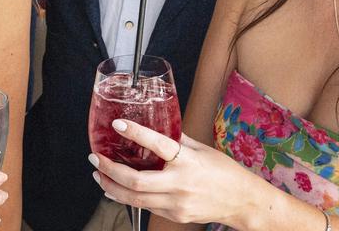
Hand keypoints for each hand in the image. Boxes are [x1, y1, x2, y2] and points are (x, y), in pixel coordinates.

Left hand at [89, 119, 254, 225]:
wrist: (242, 202)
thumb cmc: (225, 172)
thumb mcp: (202, 149)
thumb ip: (178, 139)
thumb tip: (157, 125)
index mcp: (188, 161)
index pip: (158, 144)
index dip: (136, 133)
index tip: (118, 124)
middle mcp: (180, 183)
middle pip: (136, 181)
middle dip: (110, 170)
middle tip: (95, 158)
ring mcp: (176, 203)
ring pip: (135, 199)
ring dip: (111, 186)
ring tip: (98, 175)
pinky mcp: (175, 215)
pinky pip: (145, 207)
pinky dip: (126, 198)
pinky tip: (114, 190)